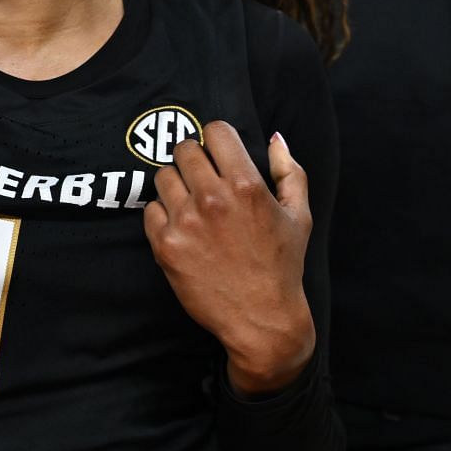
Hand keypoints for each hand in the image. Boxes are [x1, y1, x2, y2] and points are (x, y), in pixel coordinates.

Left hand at [144, 124, 315, 394]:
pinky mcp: (165, 244)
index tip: (219, 153)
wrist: (261, 319)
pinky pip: (150, 209)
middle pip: (184, 149)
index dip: (217, 138)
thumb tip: (274, 138)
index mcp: (247, 185)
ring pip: (163, 176)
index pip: (215, 131)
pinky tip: (183, 228)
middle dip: (194, 159)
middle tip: (203, 178)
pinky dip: (163, 214)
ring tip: (192, 204)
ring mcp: (185, 221)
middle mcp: (212, 199)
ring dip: (176, 185)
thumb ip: (290, 171)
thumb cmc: (282, 266)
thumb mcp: (299, 216)